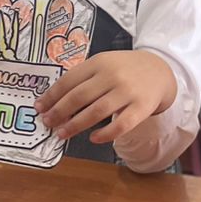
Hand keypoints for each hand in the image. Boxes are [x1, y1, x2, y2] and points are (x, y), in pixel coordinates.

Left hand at [36, 50, 177, 144]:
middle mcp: (112, 76)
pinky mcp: (141, 107)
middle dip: (59, 112)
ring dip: (75, 125)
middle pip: (79, 97)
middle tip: (47, 123)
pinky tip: (93, 138)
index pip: (69, 80)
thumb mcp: (104, 64)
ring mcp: (128, 92)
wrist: (160, 71)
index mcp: (99, 63)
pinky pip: (121, 124)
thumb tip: (54, 101)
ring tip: (62, 134)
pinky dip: (105, 134)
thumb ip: (83, 78)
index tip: (40, 108)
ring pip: (96, 112)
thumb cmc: (125, 69)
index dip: (52, 96)